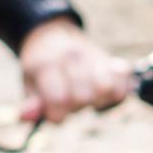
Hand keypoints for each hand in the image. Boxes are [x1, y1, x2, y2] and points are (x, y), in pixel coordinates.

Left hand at [18, 17, 132, 122]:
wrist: (51, 36)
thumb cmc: (40, 69)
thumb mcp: (29, 84)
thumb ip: (31, 104)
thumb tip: (29, 117)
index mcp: (46, 64)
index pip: (59, 99)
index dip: (57, 114)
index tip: (55, 113)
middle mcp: (71, 56)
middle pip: (82, 98)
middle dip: (75, 107)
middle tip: (69, 100)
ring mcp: (93, 55)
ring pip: (105, 89)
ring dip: (97, 100)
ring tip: (87, 96)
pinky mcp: (111, 59)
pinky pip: (123, 81)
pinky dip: (118, 90)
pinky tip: (106, 92)